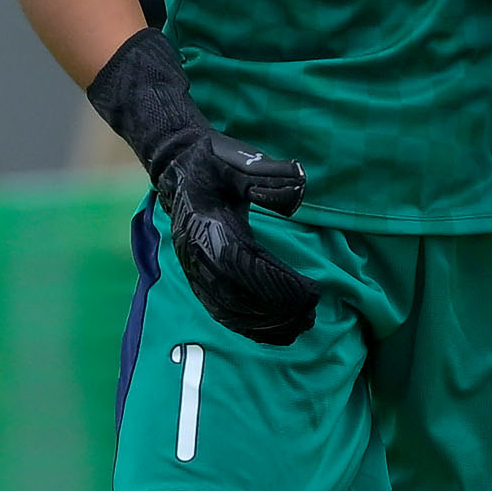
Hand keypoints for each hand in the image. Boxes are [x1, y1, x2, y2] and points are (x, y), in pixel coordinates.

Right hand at [162, 132, 318, 345]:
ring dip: (265, 322)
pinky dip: (248, 326)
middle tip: (312, 310)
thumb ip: (267, 175)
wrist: (179, 170)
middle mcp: (196, 254)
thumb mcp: (238, 158)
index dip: (275, 281)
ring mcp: (194, 270)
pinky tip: (275, 331)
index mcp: (205, 226)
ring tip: (301, 324)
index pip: (241, 264)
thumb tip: (299, 191)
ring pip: (228, 309)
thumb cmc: (214, 163)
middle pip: (236, 294)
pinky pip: (221, 311)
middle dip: (277, 307)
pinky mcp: (197, 279)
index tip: (310, 290)